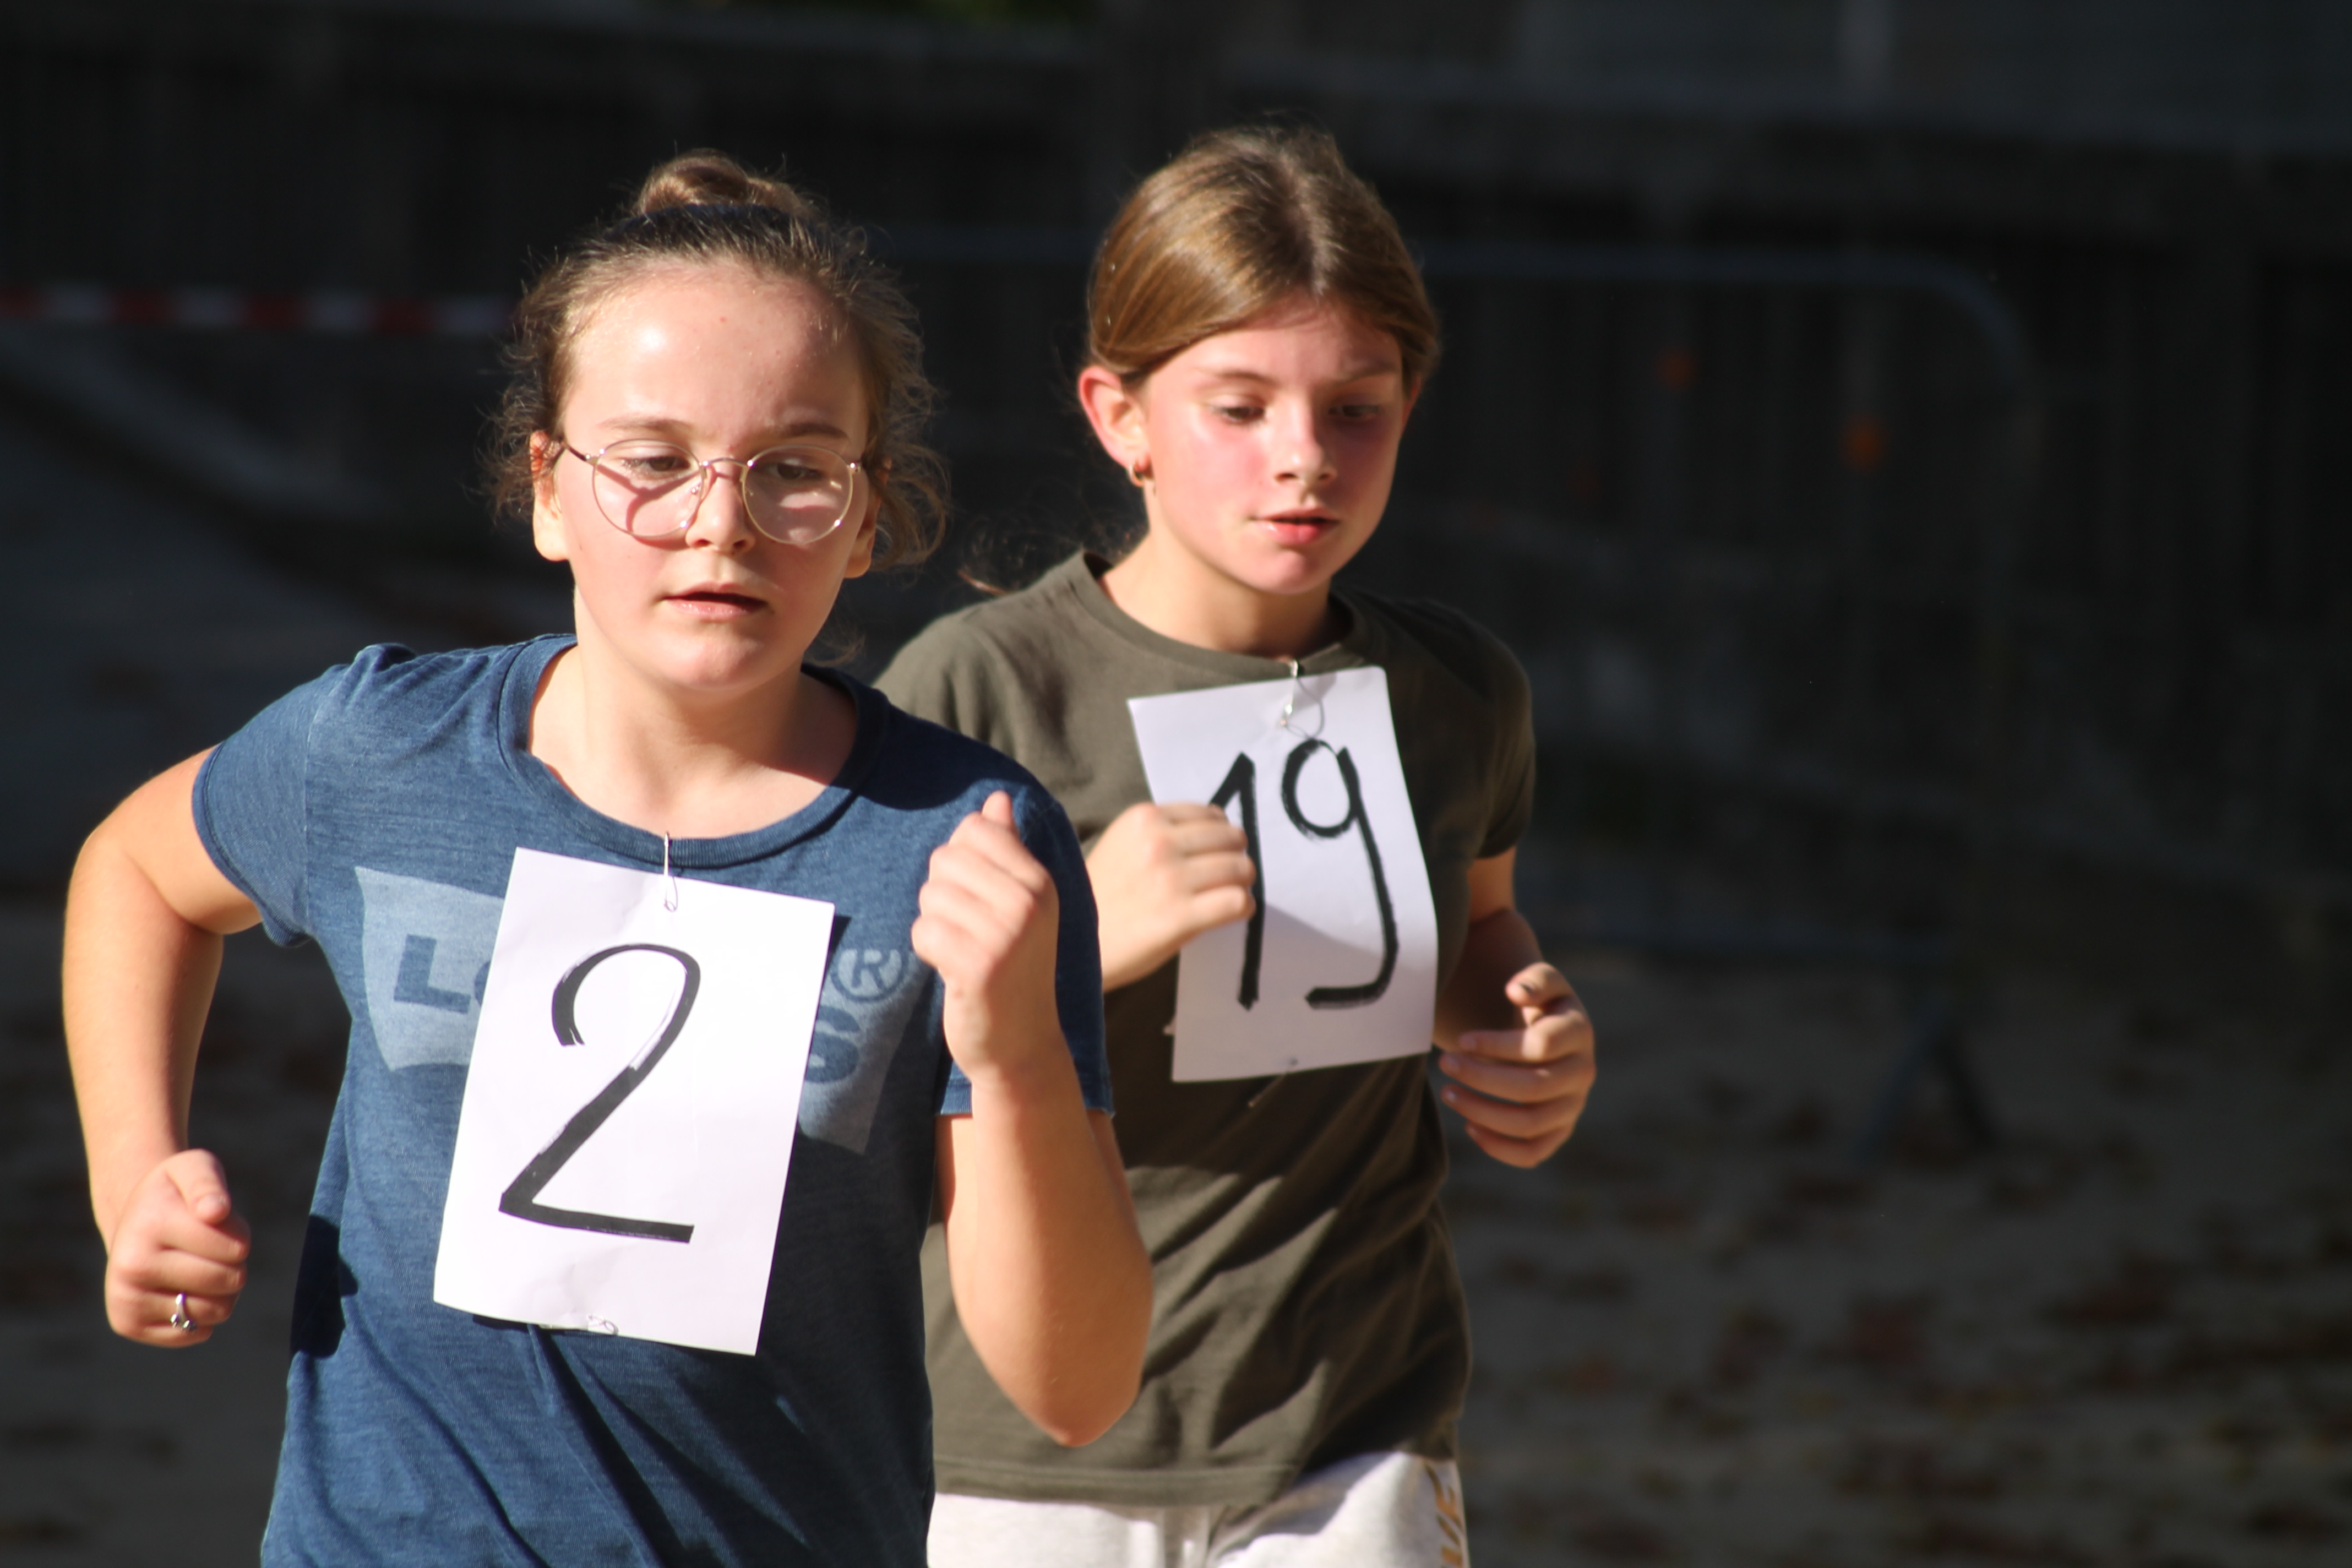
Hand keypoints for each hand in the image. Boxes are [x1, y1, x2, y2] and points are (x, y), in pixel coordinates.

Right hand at [103, 1150, 249, 1345]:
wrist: (134, 1220)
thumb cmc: (176, 1195)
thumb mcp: (195, 1168)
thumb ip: (209, 1183)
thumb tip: (215, 1212)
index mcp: (151, 1224)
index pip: (237, 1248)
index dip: (239, 1236)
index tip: (217, 1223)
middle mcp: (131, 1264)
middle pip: (229, 1281)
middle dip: (234, 1265)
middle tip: (209, 1249)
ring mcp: (125, 1297)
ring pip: (217, 1311)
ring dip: (222, 1291)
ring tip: (199, 1267)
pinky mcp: (127, 1323)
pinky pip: (196, 1332)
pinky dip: (203, 1314)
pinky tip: (182, 1289)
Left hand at [913, 792, 1064, 1085]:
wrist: (1022, 1044)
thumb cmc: (1015, 966)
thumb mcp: (1022, 905)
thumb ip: (1007, 848)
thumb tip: (996, 799)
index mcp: (1041, 881)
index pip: (975, 829)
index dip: (959, 860)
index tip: (976, 896)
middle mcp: (1029, 902)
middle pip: (945, 859)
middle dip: (943, 893)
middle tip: (967, 929)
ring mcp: (1005, 935)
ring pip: (930, 896)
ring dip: (935, 924)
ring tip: (962, 950)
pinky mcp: (977, 967)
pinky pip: (923, 931)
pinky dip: (928, 950)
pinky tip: (952, 970)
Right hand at [1085, 802, 1255, 989]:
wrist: (1071, 944)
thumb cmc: (1098, 897)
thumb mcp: (1122, 844)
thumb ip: (1162, 830)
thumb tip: (1220, 822)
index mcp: (1144, 818)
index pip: (1211, 815)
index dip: (1220, 836)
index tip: (1214, 855)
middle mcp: (1158, 842)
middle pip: (1232, 838)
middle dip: (1235, 857)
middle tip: (1226, 877)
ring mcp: (1170, 879)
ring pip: (1241, 868)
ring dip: (1241, 883)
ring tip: (1226, 895)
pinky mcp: (1181, 917)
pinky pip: (1238, 901)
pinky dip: (1242, 907)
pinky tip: (1230, 913)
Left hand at [1436, 964, 1594, 1167]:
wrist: (1548, 1034)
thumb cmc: (1538, 1004)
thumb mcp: (1541, 981)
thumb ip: (1533, 979)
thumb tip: (1516, 992)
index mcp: (1578, 1032)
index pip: (1540, 1046)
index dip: (1497, 1045)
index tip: (1460, 1039)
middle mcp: (1582, 1073)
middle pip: (1533, 1087)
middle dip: (1481, 1077)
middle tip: (1443, 1063)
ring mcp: (1573, 1106)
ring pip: (1529, 1123)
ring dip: (1483, 1111)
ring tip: (1447, 1093)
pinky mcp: (1559, 1131)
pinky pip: (1533, 1153)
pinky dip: (1499, 1147)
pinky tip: (1469, 1127)